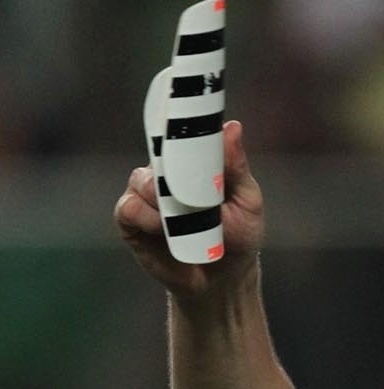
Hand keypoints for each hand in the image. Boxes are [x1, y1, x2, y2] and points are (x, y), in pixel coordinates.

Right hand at [114, 119, 263, 300]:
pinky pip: (131, 207)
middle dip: (175, 167)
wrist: (223, 279)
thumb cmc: (238, 236)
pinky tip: (165, 229)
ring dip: (164, 198)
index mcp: (192, 161)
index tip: (181, 109)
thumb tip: (232, 127)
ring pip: (143, 180)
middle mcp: (166, 173)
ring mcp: (146, 194)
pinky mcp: (132, 219)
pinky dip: (148, 217)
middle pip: (158, 153)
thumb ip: (236, 167)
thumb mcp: (247, 202)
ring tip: (187, 219)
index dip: (178, 122)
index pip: (178, 132)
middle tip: (195, 187)